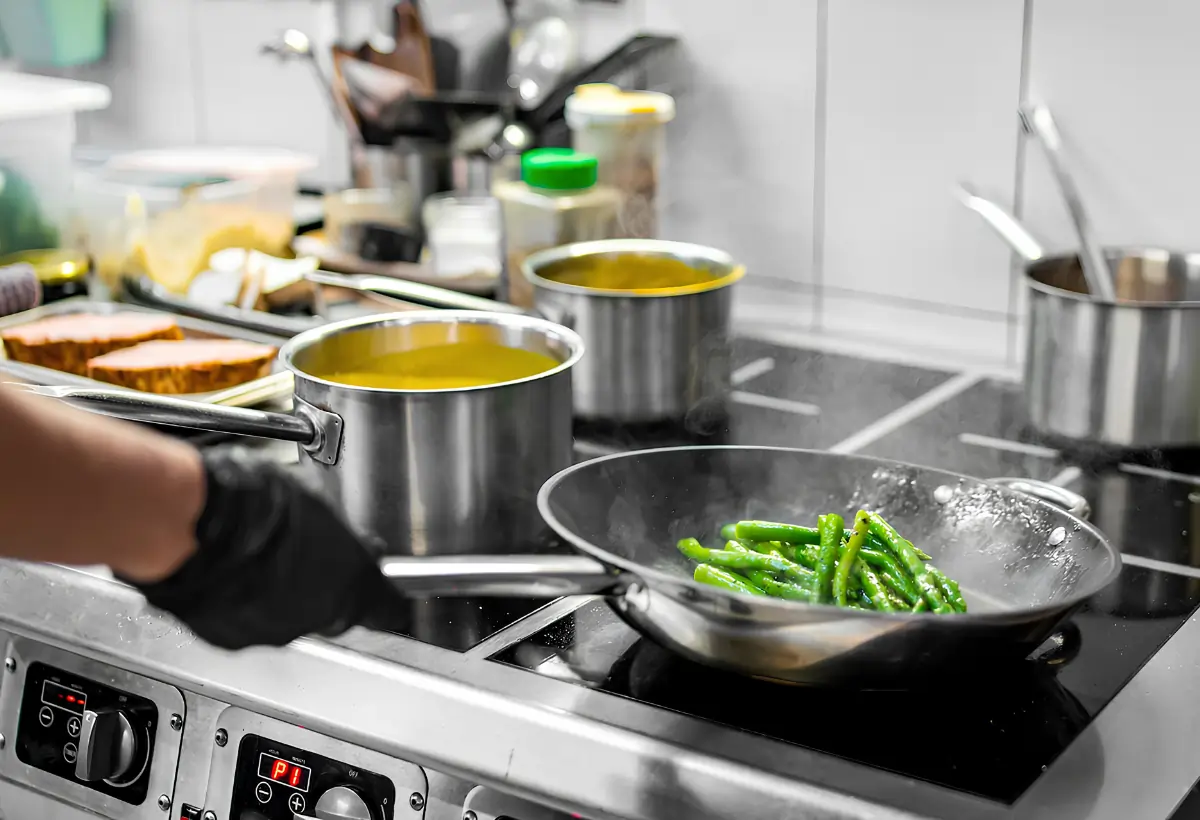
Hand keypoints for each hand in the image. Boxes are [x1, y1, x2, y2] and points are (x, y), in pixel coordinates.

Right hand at [125, 450, 401, 648]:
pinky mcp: (229, 637)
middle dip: (322, 588)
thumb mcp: (315, 502)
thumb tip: (333, 534)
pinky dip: (240, 602)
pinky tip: (229, 571)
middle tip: (303, 555)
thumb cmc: (254, 501)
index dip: (384, 599)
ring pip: (286, 617)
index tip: (383, 592)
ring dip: (277, 593)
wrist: (191, 522)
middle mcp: (317, 615)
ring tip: (255, 555)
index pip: (389, 609)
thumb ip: (333, 533)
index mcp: (353, 581)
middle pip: (333, 612)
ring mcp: (273, 629)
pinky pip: (245, 620)